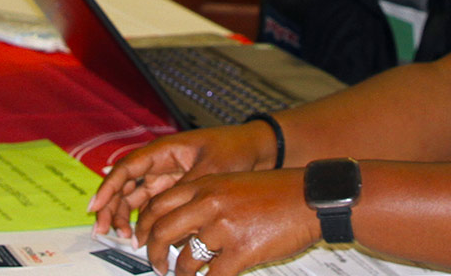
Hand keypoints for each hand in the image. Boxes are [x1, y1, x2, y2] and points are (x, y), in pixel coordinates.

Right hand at [89, 122, 275, 239]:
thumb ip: (182, 191)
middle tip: (103, 230)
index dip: (109, 187)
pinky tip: (142, 237)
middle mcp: (161, 163)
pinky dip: (145, 221)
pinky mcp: (177, 191)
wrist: (259, 151)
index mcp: (164, 150)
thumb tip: (162, 215)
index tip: (96, 206)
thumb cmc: (235, 151)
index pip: (128, 168)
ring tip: (126, 238)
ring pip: (136, 197)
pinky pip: (153, 206)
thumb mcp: (208, 171)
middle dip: (112, 207)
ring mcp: (168, 177)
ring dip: (126, 216)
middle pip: (126, 184)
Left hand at [137, 169, 317, 275]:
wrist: (308, 197)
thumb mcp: (232, 184)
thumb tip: (181, 226)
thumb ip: (205, 200)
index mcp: (205, 185)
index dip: (145, 226)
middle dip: (153, 254)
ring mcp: (224, 228)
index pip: (158, 206)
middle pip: (161, 232)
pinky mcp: (241, 251)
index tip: (141, 239)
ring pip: (184, 258)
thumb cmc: (275, 192)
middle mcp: (209, 203)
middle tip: (156, 265)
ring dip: (180, 273)